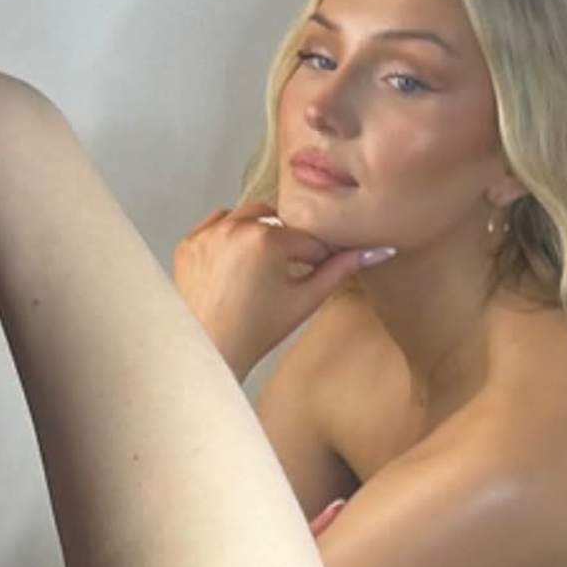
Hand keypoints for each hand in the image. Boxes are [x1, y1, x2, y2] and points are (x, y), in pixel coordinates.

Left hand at [171, 202, 392, 378]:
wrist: (208, 351)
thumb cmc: (254, 332)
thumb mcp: (305, 301)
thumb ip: (340, 270)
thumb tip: (377, 251)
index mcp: (266, 238)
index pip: (307, 237)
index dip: (317, 256)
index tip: (316, 270)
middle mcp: (234, 228)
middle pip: (277, 220)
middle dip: (286, 240)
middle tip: (287, 271)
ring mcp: (207, 234)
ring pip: (245, 216)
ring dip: (258, 232)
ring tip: (262, 267)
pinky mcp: (189, 243)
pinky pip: (215, 224)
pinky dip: (228, 235)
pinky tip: (236, 262)